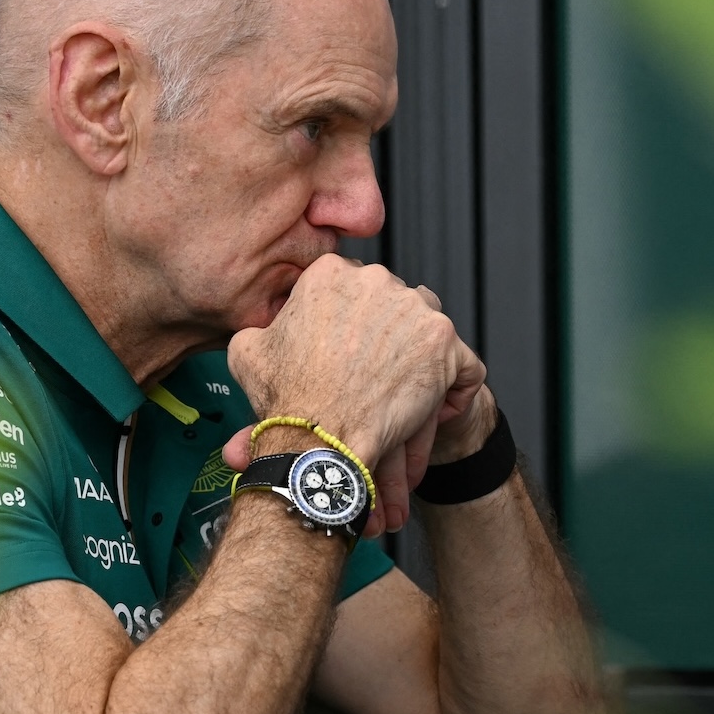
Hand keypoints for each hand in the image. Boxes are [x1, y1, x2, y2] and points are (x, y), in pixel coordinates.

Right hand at [225, 257, 484, 531]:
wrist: (318, 440)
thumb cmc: (287, 399)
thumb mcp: (249, 350)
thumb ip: (264, 326)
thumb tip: (269, 327)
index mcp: (331, 273)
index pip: (353, 287)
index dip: (351, 321)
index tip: (347, 349)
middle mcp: (378, 280)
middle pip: (393, 302)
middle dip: (388, 335)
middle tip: (376, 373)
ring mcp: (417, 310)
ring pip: (428, 327)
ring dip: (420, 356)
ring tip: (404, 393)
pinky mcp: (446, 345)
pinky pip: (464, 365)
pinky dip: (456, 387)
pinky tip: (437, 409)